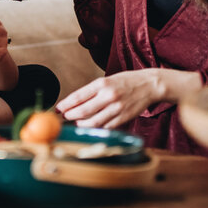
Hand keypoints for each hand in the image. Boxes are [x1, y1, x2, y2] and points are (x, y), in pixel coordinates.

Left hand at [55, 69, 201, 128]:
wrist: (150, 85)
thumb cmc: (126, 81)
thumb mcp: (108, 79)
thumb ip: (93, 91)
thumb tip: (74, 102)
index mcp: (103, 83)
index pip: (78, 96)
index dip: (65, 104)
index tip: (58, 108)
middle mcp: (108, 95)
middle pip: (83, 111)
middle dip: (70, 116)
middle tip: (64, 117)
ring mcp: (116, 108)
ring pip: (93, 122)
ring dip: (81, 124)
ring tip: (76, 122)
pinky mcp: (123, 118)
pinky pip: (105, 127)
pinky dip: (95, 128)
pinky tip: (91, 125)